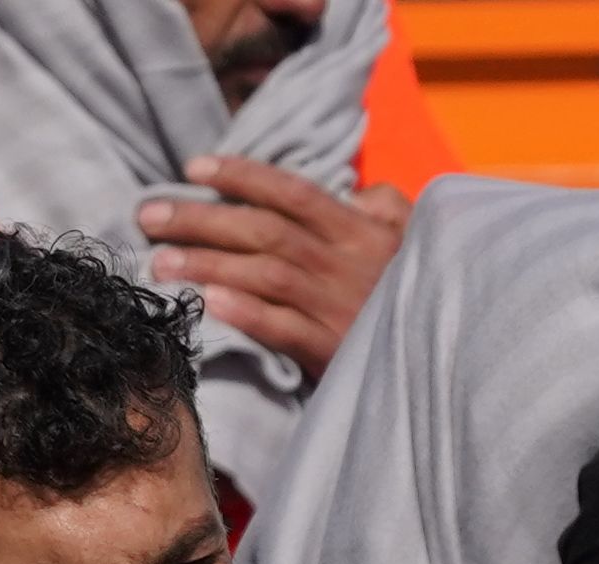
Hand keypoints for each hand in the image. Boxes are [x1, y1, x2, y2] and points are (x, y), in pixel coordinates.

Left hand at [138, 155, 410, 381]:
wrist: (449, 362)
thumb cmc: (419, 296)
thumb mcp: (414, 241)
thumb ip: (387, 209)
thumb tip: (361, 191)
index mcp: (357, 231)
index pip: (291, 191)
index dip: (241, 174)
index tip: (191, 166)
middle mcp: (343, 262)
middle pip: (263, 229)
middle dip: (202, 218)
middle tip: (149, 215)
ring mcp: (336, 306)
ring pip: (264, 274)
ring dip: (208, 265)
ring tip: (159, 263)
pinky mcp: (333, 350)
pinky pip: (282, 328)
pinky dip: (246, 314)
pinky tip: (208, 304)